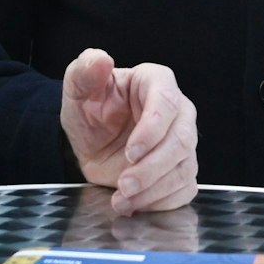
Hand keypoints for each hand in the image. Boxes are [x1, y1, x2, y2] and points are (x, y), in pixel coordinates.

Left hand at [60, 48, 198, 214]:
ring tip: (123, 199)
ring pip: (184, 168)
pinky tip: (134, 203)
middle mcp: (177, 111)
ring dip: (154, 189)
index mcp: (155, 82)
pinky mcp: (181, 169)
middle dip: (153, 168)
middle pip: (181, 140)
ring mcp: (182, 142)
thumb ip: (85, 71)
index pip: (166, 103)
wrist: (91, 141)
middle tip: (124, 183)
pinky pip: (184, 189)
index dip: (152, 131)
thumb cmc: (90, 109)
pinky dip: (160, 202)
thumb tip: (100, 59)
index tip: (130, 152)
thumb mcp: (78, 89)